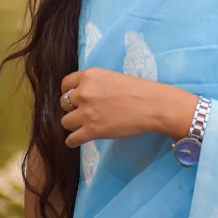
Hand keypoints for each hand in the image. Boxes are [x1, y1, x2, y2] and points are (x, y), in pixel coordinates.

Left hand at [60, 68, 198, 147]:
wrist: (153, 105)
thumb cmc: (140, 90)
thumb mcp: (113, 78)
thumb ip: (97, 84)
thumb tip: (88, 95)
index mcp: (90, 76)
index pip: (66, 84)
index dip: (69, 92)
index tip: (74, 99)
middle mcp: (84, 92)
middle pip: (64, 103)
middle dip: (73, 109)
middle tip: (85, 113)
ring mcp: (86, 112)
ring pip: (65, 122)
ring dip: (74, 125)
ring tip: (85, 126)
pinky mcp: (92, 131)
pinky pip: (71, 139)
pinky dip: (74, 141)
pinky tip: (80, 139)